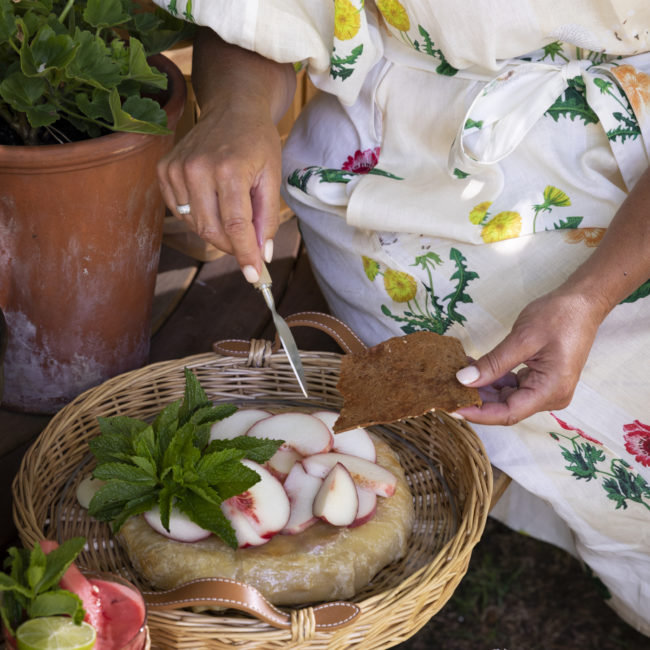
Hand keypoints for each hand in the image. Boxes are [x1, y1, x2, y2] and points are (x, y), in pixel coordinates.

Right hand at [157, 103, 281, 281]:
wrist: (232, 108)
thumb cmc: (257, 142)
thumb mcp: (272, 176)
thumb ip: (267, 218)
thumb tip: (263, 255)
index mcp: (229, 168)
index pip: (235, 224)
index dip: (245, 254)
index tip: (254, 275)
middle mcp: (198, 168)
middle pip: (211, 230)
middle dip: (232, 247)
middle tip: (247, 250)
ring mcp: (176, 168)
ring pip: (195, 224)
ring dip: (217, 231)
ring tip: (233, 213)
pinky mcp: (164, 169)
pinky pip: (180, 211)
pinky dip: (198, 216)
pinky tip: (212, 201)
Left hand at [454, 287, 607, 424]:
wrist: (583, 302)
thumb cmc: (559, 316)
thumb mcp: (522, 339)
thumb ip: (493, 363)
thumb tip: (464, 380)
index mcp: (550, 390)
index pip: (507, 413)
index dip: (477, 413)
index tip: (451, 407)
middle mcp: (551, 396)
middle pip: (506, 408)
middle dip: (476, 400)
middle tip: (446, 390)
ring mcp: (547, 389)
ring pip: (507, 398)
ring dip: (483, 389)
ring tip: (456, 377)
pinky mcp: (541, 380)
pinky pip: (513, 386)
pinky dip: (493, 379)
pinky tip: (474, 369)